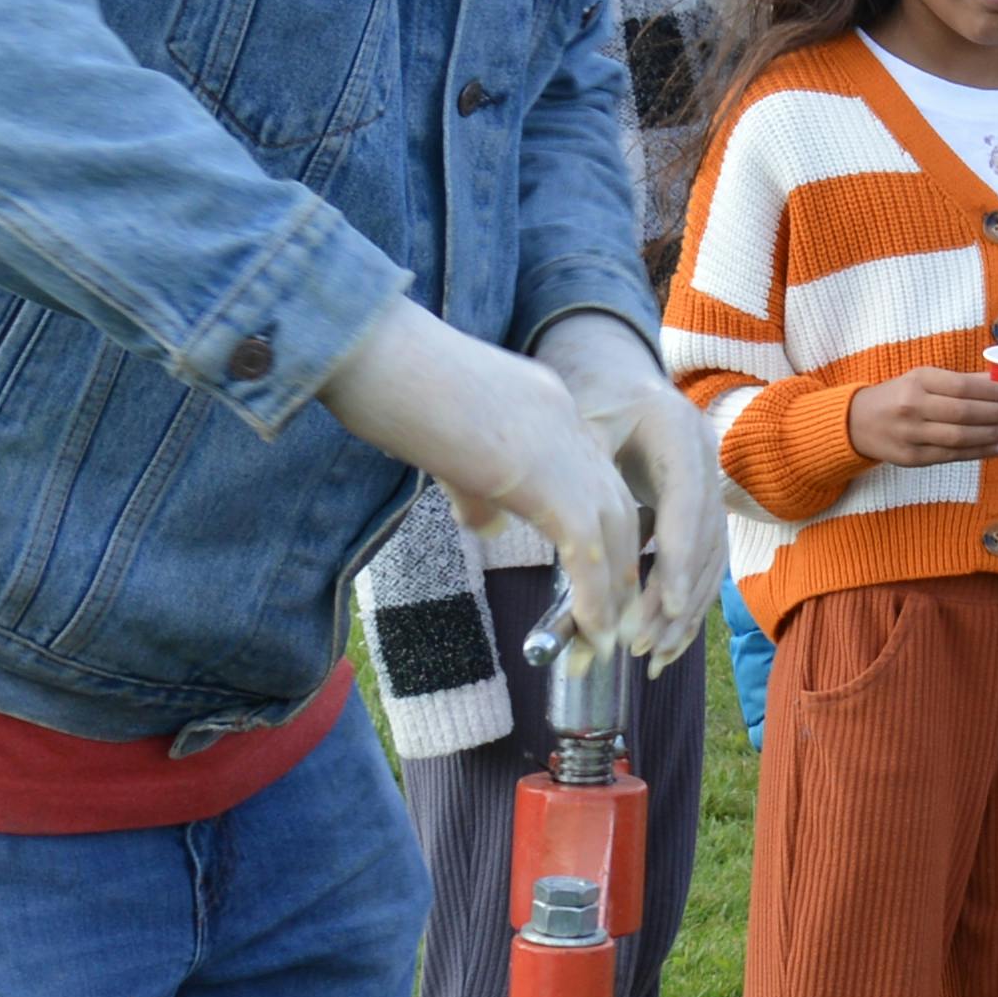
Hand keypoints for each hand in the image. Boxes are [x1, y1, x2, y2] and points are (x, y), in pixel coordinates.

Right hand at [314, 300, 640, 647]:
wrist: (377, 353)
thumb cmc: (388, 385)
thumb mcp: (444, 441)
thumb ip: (475, 483)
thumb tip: (488, 522)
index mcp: (547, 405)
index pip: (591, 473)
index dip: (599, 524)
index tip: (597, 564)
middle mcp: (568, 423)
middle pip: (619, 506)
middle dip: (620, 567)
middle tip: (616, 616)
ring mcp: (564, 449)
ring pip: (616, 533)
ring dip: (615, 594)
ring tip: (607, 643)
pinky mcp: (548, 482)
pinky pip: (589, 553)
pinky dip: (596, 599)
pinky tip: (594, 636)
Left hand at [537, 308, 724, 659]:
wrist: (618, 377)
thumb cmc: (590, 400)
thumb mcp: (579, 426)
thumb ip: (574, 474)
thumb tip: (543, 527)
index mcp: (678, 430)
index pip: (688, 503)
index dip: (678, 558)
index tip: (663, 603)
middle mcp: (707, 457)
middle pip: (706, 541)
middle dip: (677, 599)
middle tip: (644, 644)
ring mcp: (713, 482)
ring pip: (712, 559)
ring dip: (685, 612)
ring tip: (653, 655)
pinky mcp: (706, 508)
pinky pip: (706, 561)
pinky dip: (687, 601)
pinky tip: (667, 637)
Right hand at [845, 365, 997, 466]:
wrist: (857, 422)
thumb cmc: (897, 396)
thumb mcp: (922, 379)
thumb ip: (958, 381)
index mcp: (918, 381)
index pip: (962, 387)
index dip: (992, 392)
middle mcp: (913, 407)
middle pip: (964, 413)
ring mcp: (912, 435)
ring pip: (960, 438)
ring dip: (993, 436)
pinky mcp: (913, 458)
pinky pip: (952, 456)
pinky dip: (979, 453)